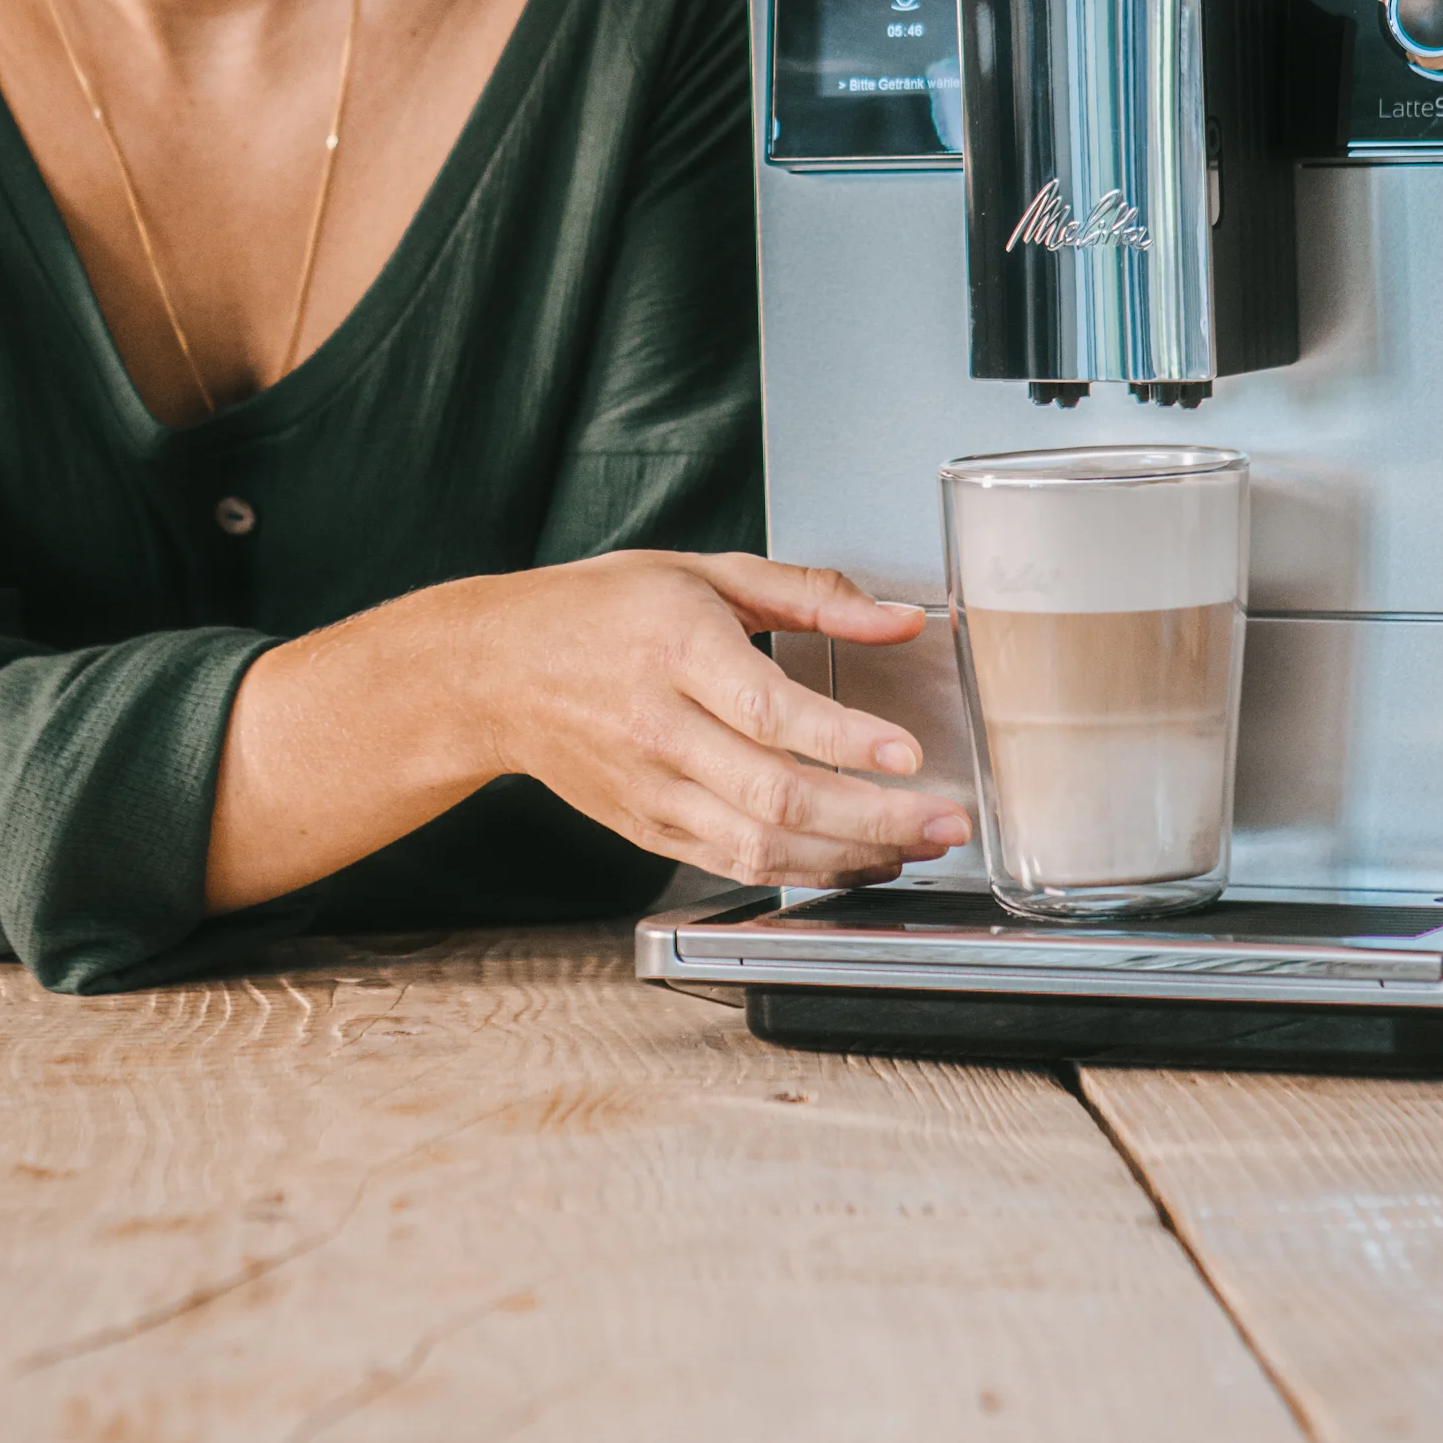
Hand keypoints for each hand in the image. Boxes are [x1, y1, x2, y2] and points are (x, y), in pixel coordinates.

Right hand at [207, 549, 970, 910]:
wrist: (494, 673)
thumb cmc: (601, 612)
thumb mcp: (705, 573)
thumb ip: (812, 594)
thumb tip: (902, 617)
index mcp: (677, 649)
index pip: (770, 708)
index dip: (843, 739)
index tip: (908, 754)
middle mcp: (662, 727)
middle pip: (775, 794)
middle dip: (874, 817)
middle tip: (947, 821)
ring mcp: (653, 789)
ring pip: (759, 846)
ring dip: (849, 856)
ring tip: (917, 848)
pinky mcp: (650, 828)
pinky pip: (737, 863)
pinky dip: (806, 870)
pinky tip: (857, 858)